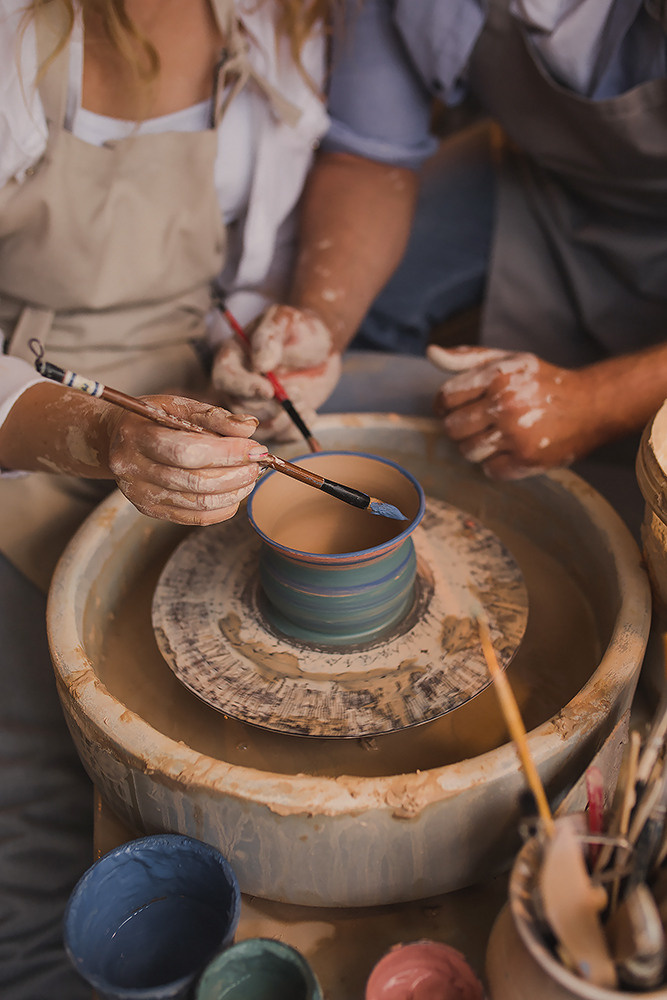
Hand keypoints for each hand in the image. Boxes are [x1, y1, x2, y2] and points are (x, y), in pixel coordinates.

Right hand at [104, 395, 266, 523]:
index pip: (188, 450)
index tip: (256, 448)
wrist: (116, 438)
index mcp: (137, 436)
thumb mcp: (177, 406)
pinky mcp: (149, 510)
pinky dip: (221, 508)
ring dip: (233, 492)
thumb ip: (213, 416)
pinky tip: (235, 495)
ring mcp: (139, 493)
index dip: (227, 452)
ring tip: (250, 477)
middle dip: (235, 474)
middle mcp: (133, 468)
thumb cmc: (152, 419)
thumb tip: (249, 429)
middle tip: (257, 464)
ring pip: (197, 502)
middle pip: (195, 481)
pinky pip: (193, 517)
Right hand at [211, 305, 341, 440]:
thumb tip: (261, 363)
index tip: (269, 390)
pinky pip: (278, 437)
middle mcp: (238, 386)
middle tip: (297, 392)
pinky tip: (310, 414)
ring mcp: (256, 406)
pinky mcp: (274, 421)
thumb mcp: (285, 321)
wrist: (322, 348)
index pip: (226, 378)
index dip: (244, 387)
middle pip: (240, 408)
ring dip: (284, 420)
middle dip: (270, 406)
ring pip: (258, 428)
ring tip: (305, 401)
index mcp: (233, 358)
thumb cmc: (300, 330)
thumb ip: (270, 337)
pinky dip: (295, 431)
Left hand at [427, 345, 604, 478]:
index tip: (455, 407)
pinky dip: (495, 464)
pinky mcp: (528, 460)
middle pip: (453, 429)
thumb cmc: (541, 382)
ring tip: (494, 436)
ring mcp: (517, 435)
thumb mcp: (507, 360)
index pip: (446, 398)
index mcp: (498, 376)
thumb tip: (431, 352)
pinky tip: (509, 450)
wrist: (591, 406)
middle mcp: (506, 405)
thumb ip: (466, 358)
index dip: (445, 405)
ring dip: (476, 447)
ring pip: (468, 452)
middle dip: (460, 427)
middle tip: (478, 423)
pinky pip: (490, 470)